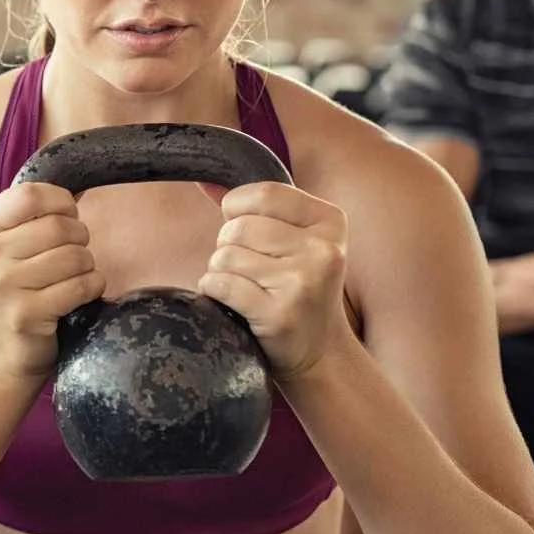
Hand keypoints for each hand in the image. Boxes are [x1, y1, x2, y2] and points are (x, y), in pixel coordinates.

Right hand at [0, 182, 104, 386]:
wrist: (0, 356)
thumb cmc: (13, 294)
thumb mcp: (5, 250)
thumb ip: (31, 217)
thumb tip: (80, 185)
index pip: (29, 195)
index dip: (60, 202)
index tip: (67, 217)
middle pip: (58, 226)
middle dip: (79, 238)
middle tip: (72, 256)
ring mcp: (1, 288)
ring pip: (75, 256)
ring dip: (86, 266)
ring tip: (72, 278)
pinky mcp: (25, 315)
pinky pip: (82, 286)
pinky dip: (91, 288)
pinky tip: (77, 296)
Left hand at [195, 181, 353, 382]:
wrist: (320, 353)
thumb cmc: (297, 289)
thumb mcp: (293, 241)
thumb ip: (252, 208)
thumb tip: (203, 180)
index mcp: (330, 222)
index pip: (264, 194)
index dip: (237, 209)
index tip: (244, 230)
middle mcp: (323, 249)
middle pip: (239, 227)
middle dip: (228, 246)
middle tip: (250, 271)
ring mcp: (303, 282)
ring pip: (225, 256)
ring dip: (221, 272)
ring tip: (246, 288)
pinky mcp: (280, 314)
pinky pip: (220, 285)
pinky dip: (215, 292)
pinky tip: (235, 304)